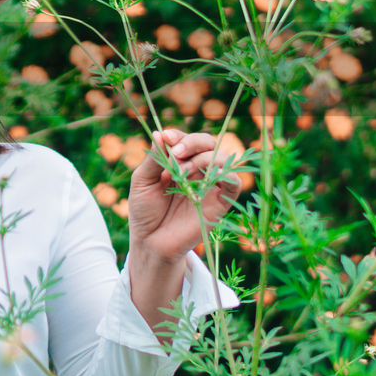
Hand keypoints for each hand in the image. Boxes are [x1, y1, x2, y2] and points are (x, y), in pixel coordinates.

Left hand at [126, 128, 241, 259]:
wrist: (150, 242)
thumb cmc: (145, 211)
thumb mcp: (142, 181)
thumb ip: (154, 158)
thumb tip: (160, 133)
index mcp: (178, 162)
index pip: (186, 139)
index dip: (179, 135)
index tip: (166, 137)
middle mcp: (197, 171)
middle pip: (207, 143)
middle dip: (192, 142)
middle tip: (176, 153)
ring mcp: (209, 185)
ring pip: (222, 158)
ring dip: (203, 158)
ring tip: (181, 171)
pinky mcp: (220, 202)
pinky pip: (233, 182)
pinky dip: (226, 173)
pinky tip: (206, 177)